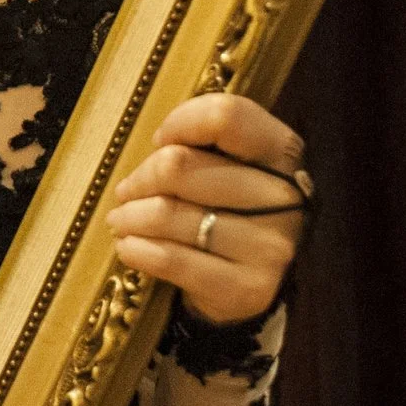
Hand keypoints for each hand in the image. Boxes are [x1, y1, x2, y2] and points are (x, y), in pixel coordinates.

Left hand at [106, 93, 308, 325]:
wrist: (248, 282)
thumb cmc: (226, 208)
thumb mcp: (226, 164)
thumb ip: (202, 142)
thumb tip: (161, 143)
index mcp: (281, 152)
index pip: (226, 117)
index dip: (180, 123)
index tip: (160, 141)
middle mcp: (285, 198)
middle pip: (178, 165)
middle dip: (140, 179)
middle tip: (126, 192)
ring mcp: (270, 246)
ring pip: (168, 214)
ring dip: (129, 216)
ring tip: (120, 220)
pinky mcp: (249, 288)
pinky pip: (171, 260)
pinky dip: (137, 250)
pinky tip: (128, 247)